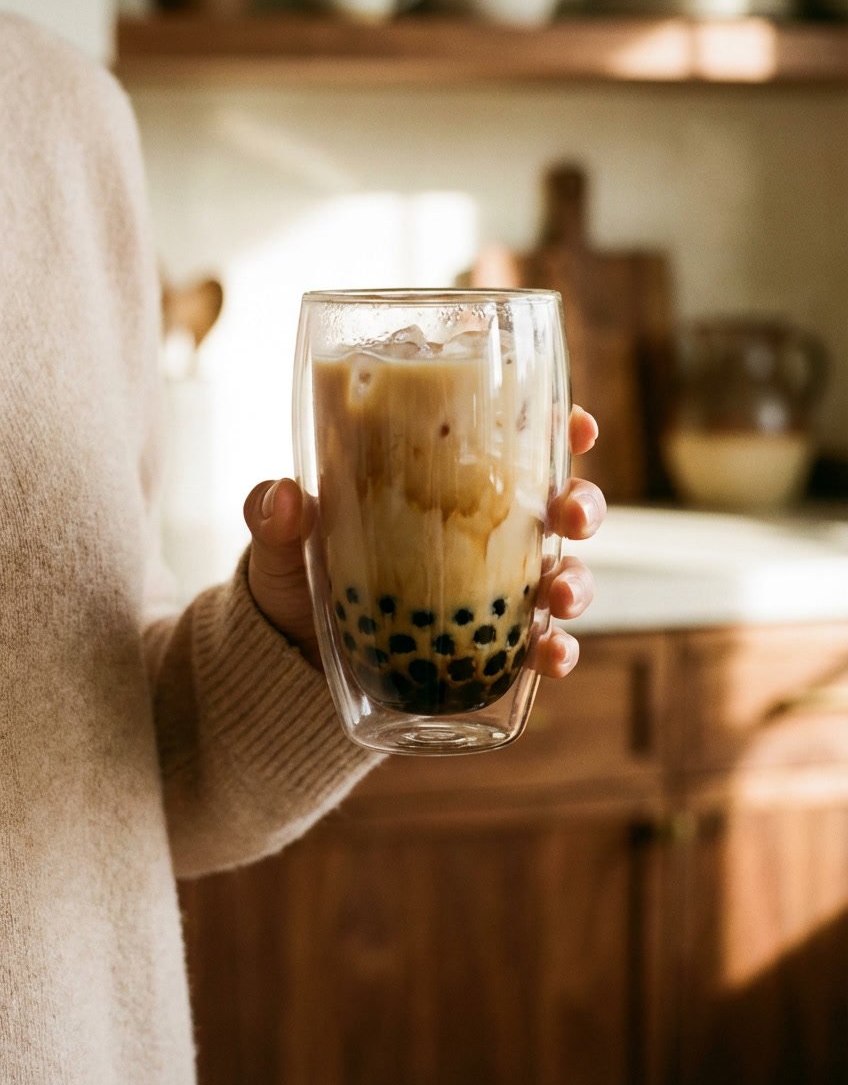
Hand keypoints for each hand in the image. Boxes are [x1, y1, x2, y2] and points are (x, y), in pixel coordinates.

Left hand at [243, 405, 605, 676]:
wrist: (292, 658)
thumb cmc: (298, 574)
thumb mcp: (284, 540)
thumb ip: (274, 516)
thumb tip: (279, 497)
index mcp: (448, 483)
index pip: (514, 442)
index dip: (558, 428)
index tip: (576, 426)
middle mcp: (484, 531)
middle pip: (557, 505)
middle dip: (583, 504)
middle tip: (573, 514)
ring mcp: (494, 590)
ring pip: (562, 574)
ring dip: (578, 582)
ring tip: (561, 597)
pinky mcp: (492, 646)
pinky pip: (540, 647)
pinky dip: (556, 652)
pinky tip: (553, 657)